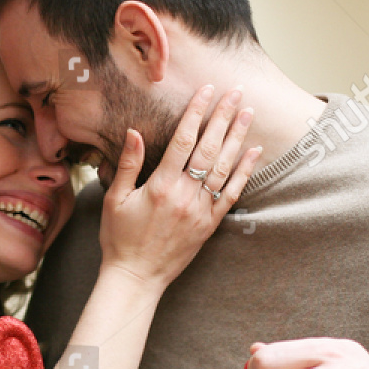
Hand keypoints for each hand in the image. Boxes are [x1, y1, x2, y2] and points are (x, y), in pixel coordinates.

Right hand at [97, 84, 261, 290]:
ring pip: (224, 168)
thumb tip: (134, 131)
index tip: (207, 90)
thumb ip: (128, 164)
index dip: (196, 112)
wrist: (136, 277)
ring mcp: (200, 211)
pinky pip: (231, 194)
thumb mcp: (115, 199)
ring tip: (247, 113)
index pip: (183, 140)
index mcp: (160, 186)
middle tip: (236, 92)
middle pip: (209, 148)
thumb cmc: (120, 238)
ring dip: (237, 138)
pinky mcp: (209, 225)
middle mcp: (184, 196)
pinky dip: (244, 172)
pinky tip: (254, 152)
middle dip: (223, 117)